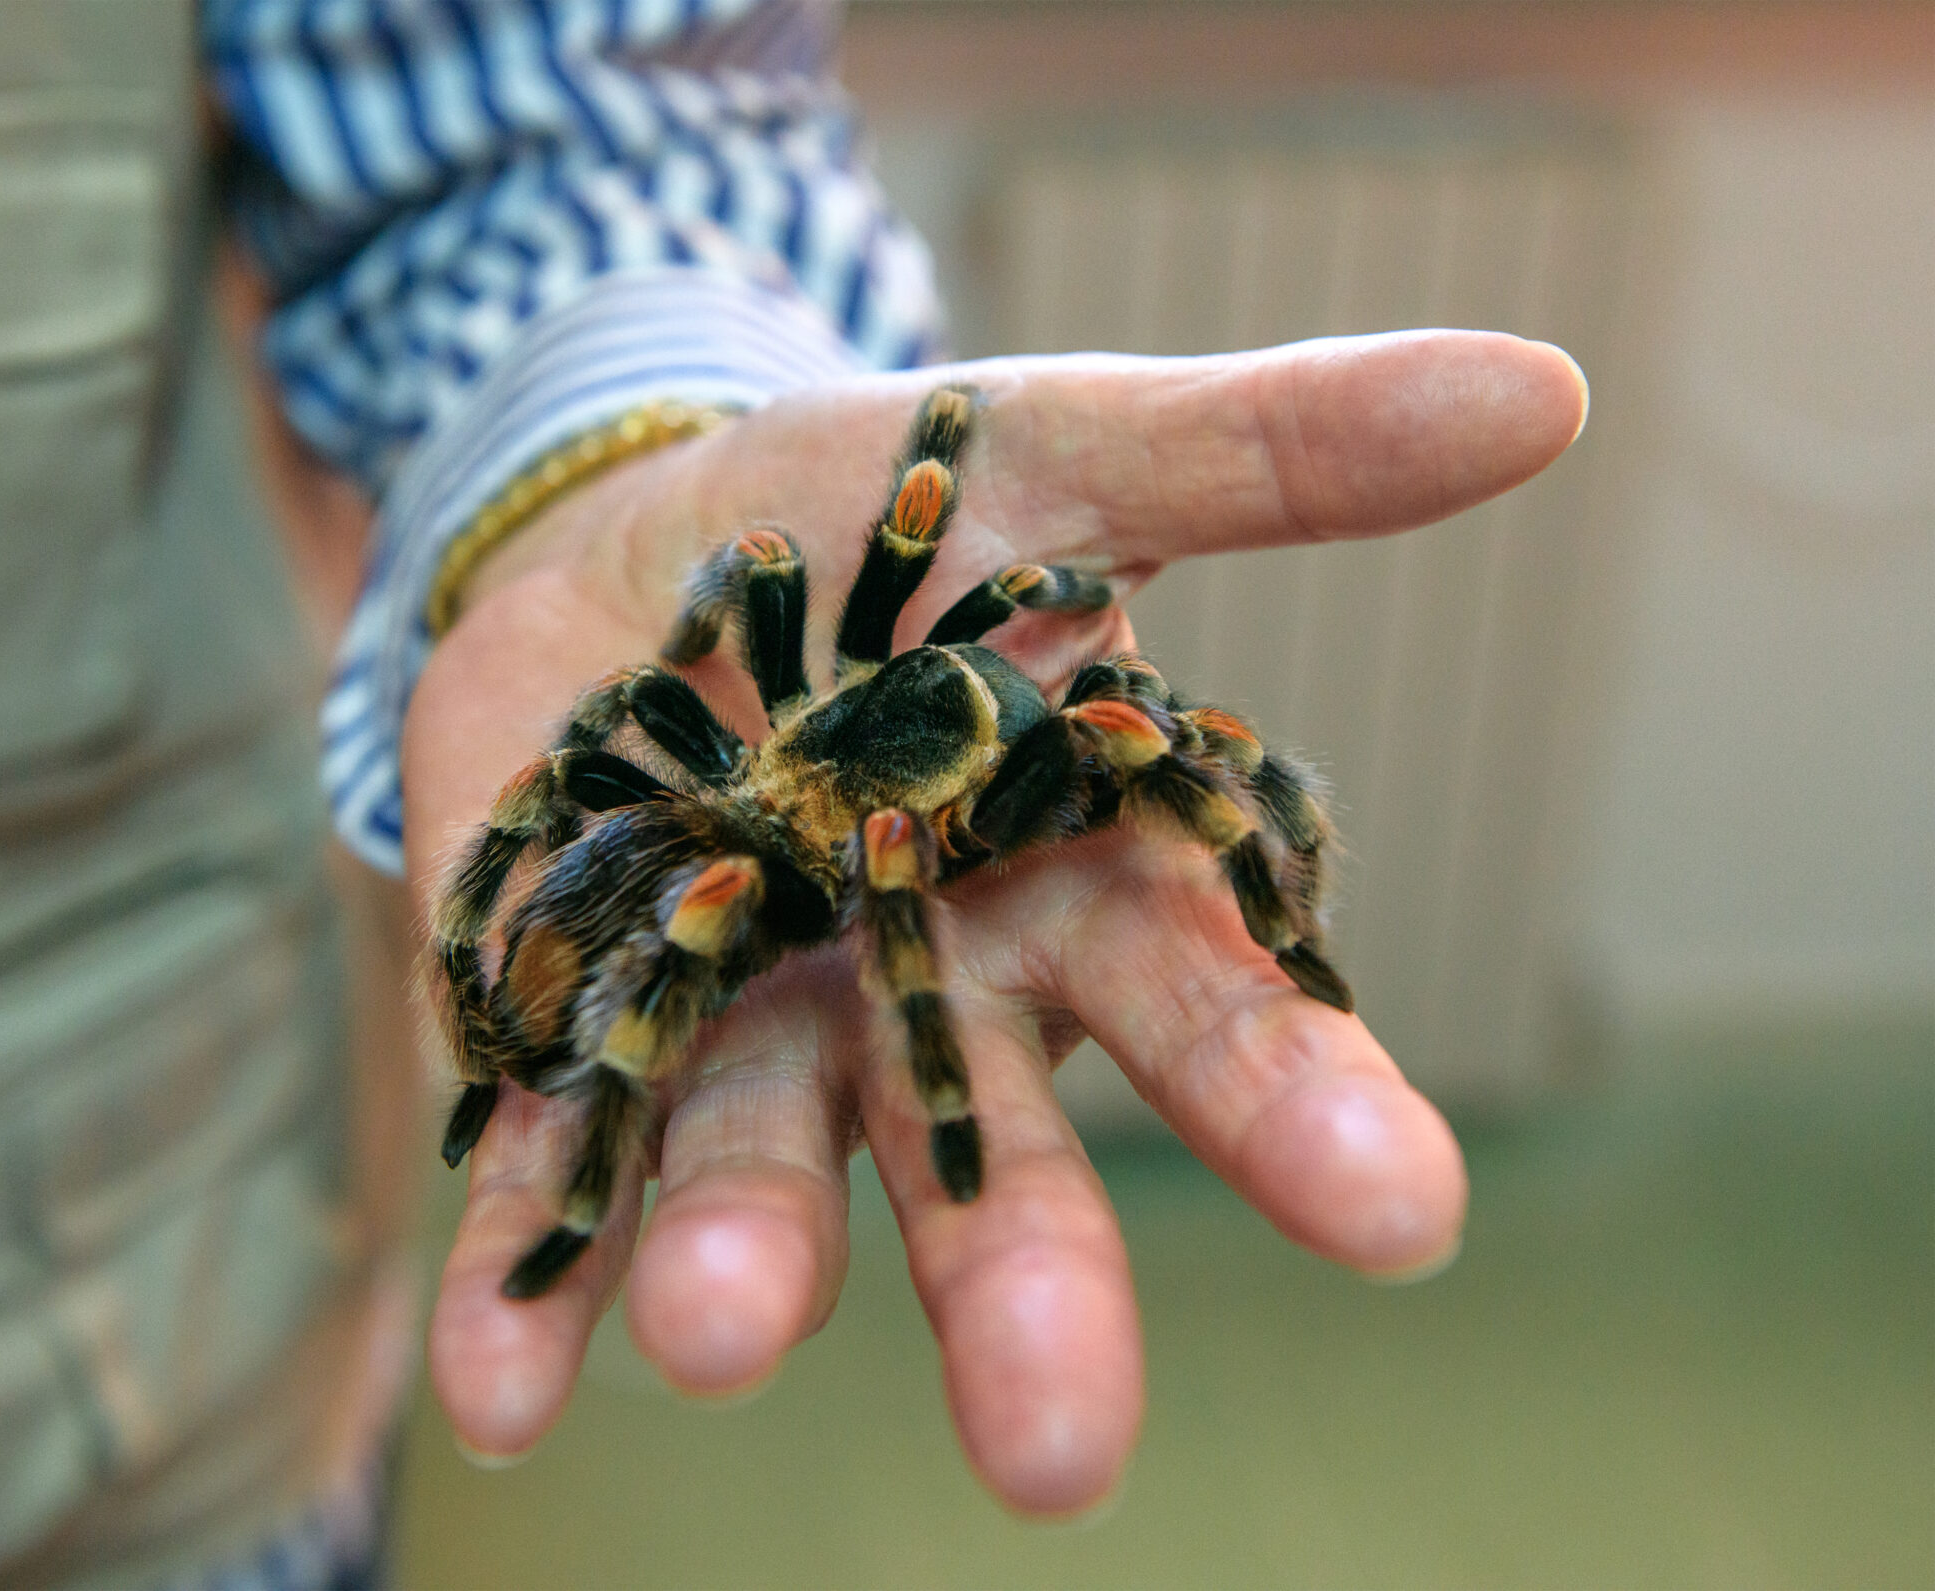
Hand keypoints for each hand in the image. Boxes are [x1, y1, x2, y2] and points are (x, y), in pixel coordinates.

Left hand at [399, 331, 1587, 1512]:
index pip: (1205, 1005)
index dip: (1296, 1104)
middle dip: (1022, 1286)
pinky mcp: (566, 1025)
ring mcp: (738, 1022)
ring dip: (742, 1263)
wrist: (623, 525)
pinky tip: (497, 1391)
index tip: (1397, 1212)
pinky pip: (552, 1157)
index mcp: (1067, 883)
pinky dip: (526, 1269)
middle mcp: (914, 993)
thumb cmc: (877, 514)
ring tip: (717, 1343)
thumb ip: (1267, 448)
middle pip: (987, 1149)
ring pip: (759, 1168)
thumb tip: (1545, 387)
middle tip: (1058, 1448)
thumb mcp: (1059, 449)